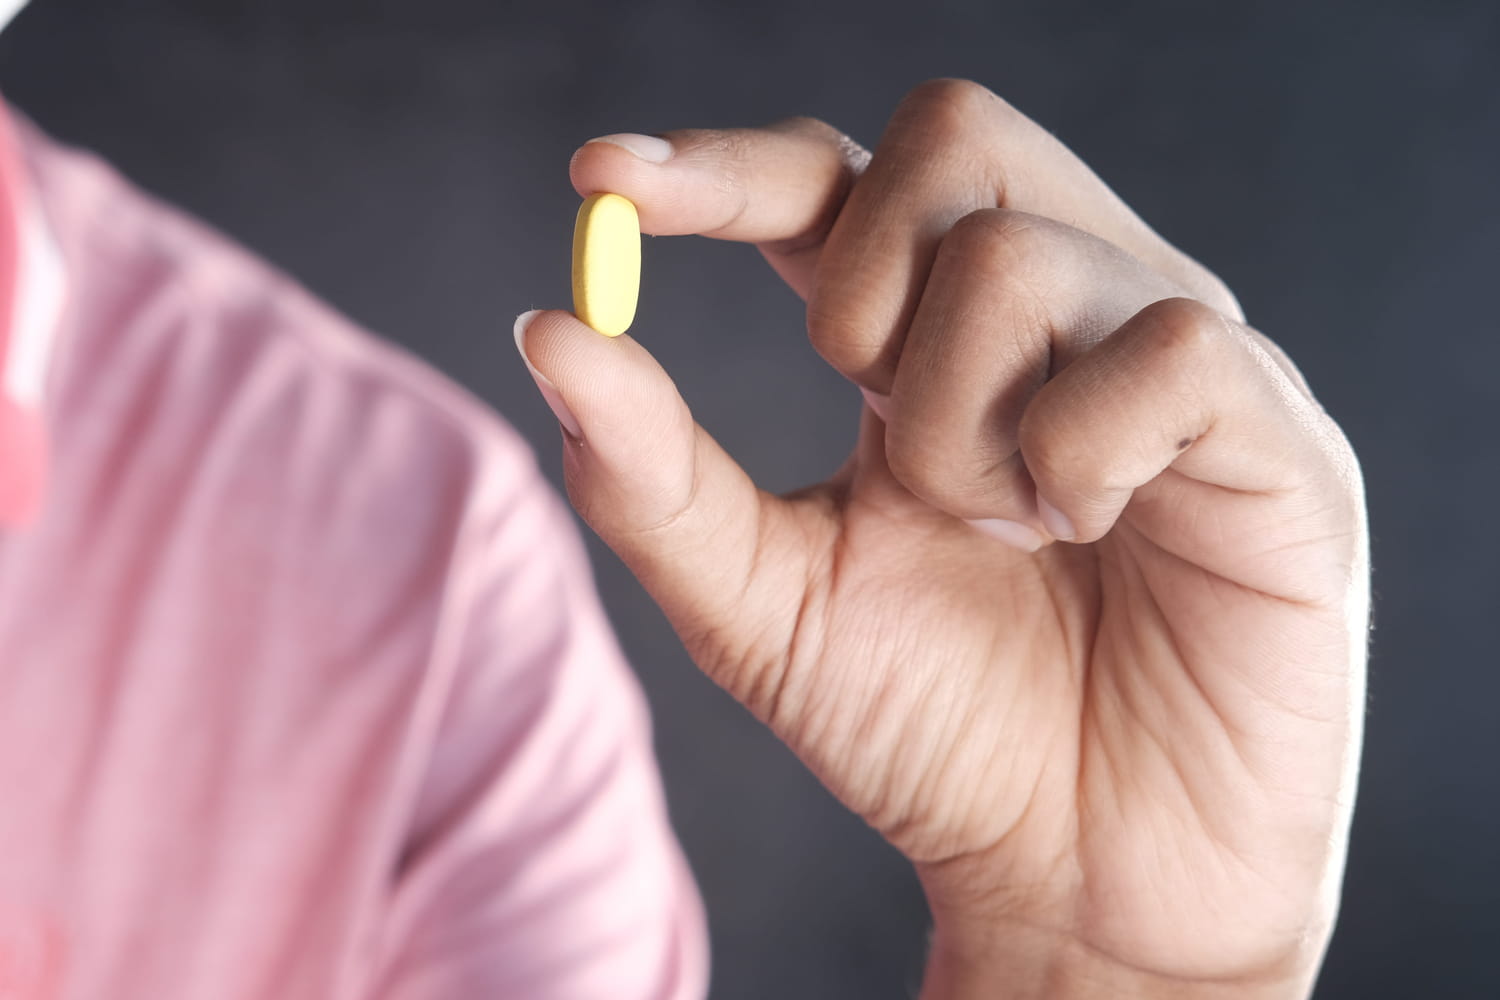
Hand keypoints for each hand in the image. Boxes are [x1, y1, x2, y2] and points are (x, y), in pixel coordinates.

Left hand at [515, 79, 1367, 997]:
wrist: (1079, 873)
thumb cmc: (932, 732)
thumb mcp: (765, 606)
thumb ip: (655, 477)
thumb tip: (546, 331)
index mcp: (930, 339)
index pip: (835, 175)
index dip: (725, 163)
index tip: (607, 177)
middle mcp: (1055, 311)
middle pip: (948, 135)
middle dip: (865, 296)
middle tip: (893, 454)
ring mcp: (1166, 349)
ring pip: (1024, 257)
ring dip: (963, 424)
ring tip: (1011, 534)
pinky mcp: (1271, 424)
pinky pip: (1165, 346)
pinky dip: (1082, 455)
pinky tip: (1095, 531)